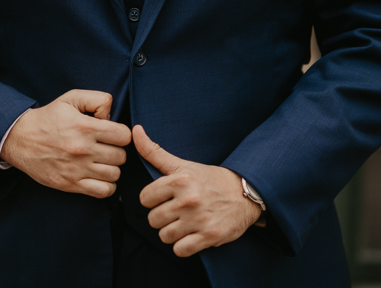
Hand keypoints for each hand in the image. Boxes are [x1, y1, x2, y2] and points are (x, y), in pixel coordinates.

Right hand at [1, 90, 130, 197]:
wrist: (20, 139)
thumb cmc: (48, 118)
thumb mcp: (71, 98)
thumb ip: (97, 99)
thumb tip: (112, 115)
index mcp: (85, 127)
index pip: (124, 136)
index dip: (122, 134)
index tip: (113, 134)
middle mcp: (83, 149)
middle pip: (121, 156)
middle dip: (117, 150)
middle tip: (107, 148)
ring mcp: (77, 169)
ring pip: (115, 174)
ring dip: (112, 168)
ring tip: (102, 161)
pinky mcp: (70, 184)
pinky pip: (103, 192)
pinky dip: (107, 186)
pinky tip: (99, 176)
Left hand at [133, 125, 261, 256]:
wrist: (245, 193)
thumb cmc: (209, 178)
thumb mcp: (182, 164)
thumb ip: (154, 151)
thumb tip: (135, 130)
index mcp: (180, 180)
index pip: (145, 198)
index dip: (152, 200)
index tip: (164, 198)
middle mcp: (189, 200)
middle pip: (153, 220)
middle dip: (161, 217)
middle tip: (175, 212)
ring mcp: (199, 219)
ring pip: (164, 236)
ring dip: (171, 233)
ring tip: (183, 223)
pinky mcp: (210, 237)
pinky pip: (180, 250)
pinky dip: (183, 246)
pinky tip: (191, 235)